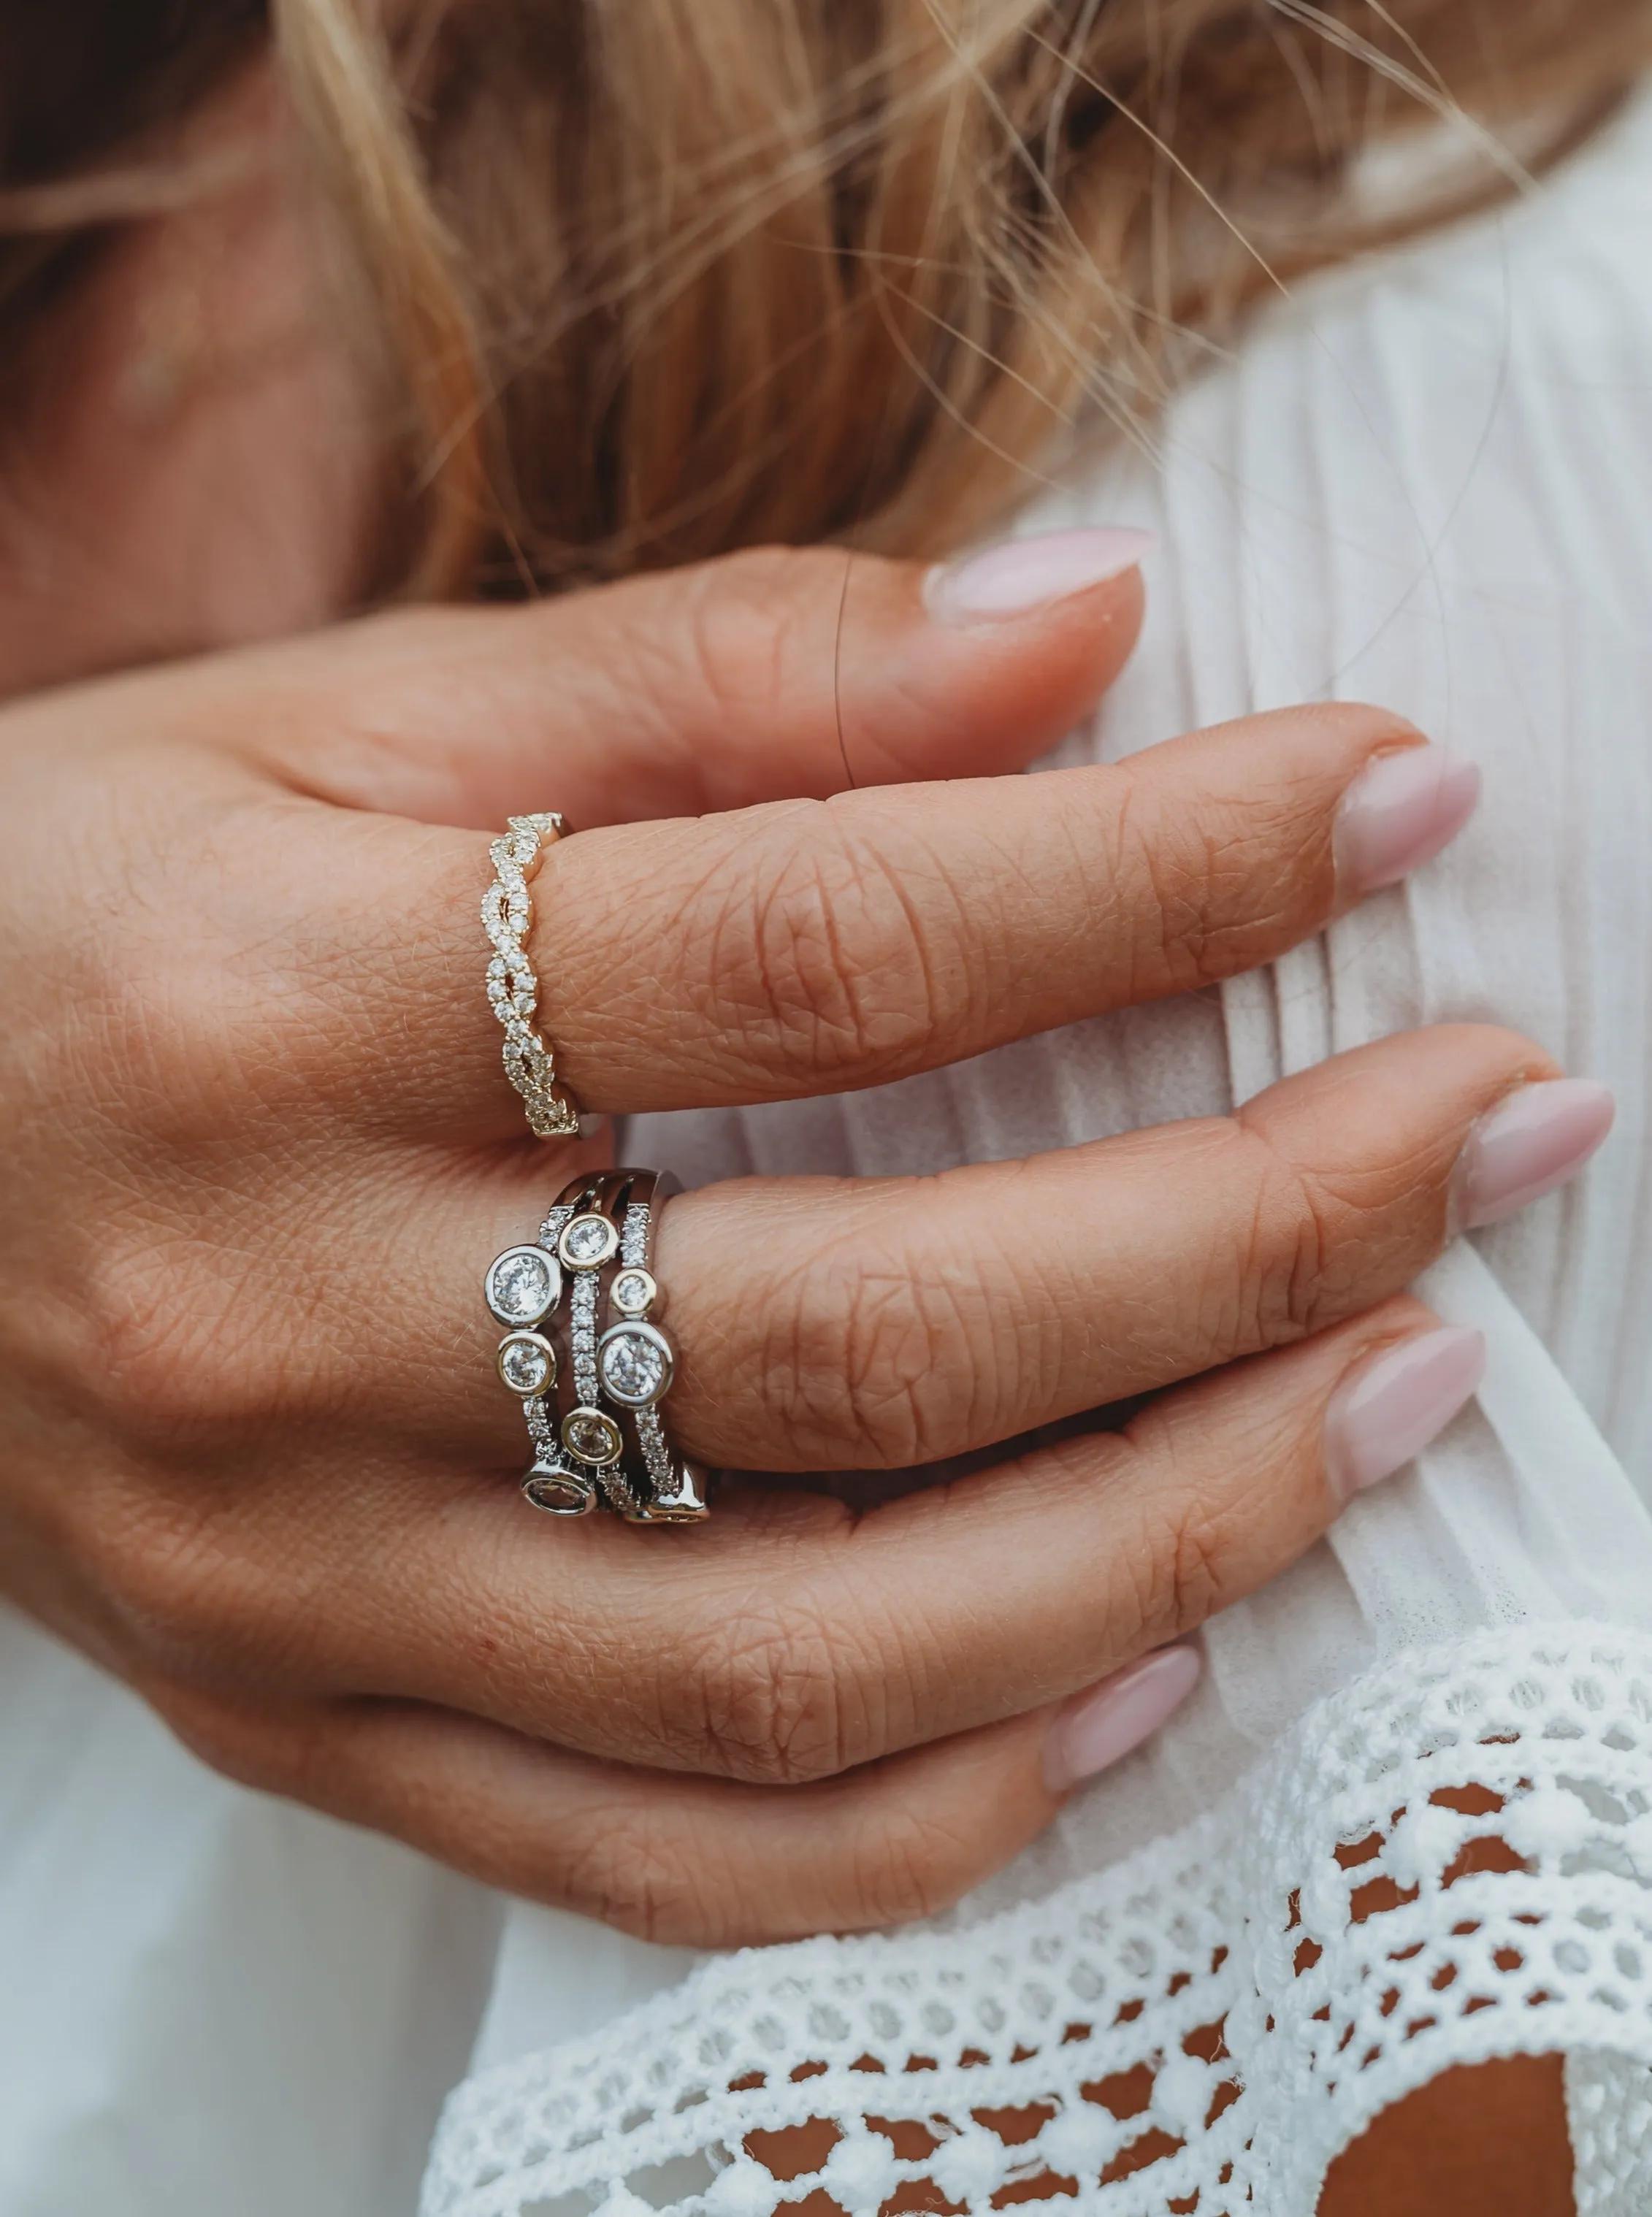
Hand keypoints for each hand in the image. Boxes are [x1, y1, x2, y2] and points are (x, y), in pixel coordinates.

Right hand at [0, 537, 1602, 1944]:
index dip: (1149, 867)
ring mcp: (305, 1584)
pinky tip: (1138, 1671)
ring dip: (1165, 1540)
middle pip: (867, 1334)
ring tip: (1384, 1395)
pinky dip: (949, 1798)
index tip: (1386, 803)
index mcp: (287, 1010)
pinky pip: (676, 1857)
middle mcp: (293, 1328)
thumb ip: (725, 676)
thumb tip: (1086, 629)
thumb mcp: (339, 724)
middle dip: (1244, 1233)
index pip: (812, 945)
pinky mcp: (318, 1729)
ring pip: (812, 1659)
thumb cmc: (74, 906)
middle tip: (1483, 1134)